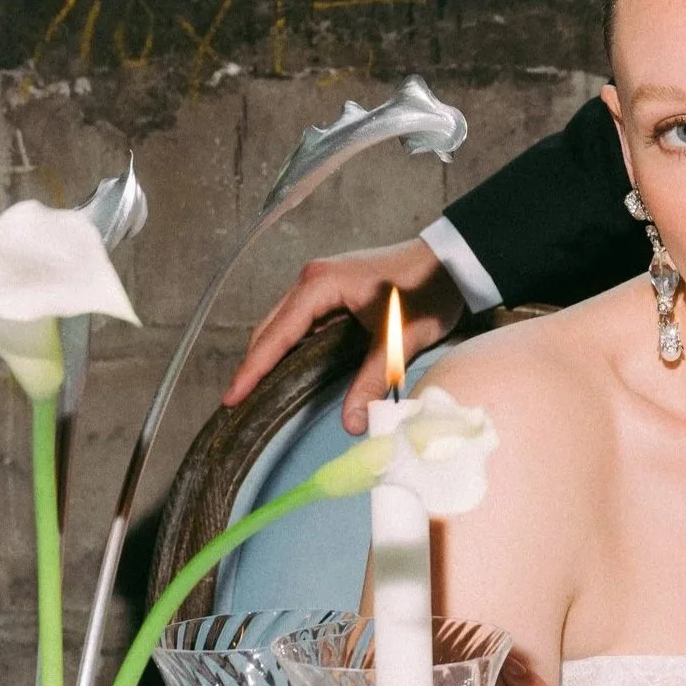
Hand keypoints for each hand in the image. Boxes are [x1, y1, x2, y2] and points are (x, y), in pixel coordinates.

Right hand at [223, 238, 464, 432]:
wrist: (453, 263)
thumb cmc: (427, 292)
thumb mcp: (400, 340)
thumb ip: (372, 380)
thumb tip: (351, 422)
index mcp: (321, 285)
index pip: (276, 334)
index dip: (253, 369)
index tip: (232, 396)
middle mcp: (312, 280)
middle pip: (271, 327)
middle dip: (253, 364)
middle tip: (235, 401)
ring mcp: (321, 283)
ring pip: (283, 324)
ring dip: (268, 354)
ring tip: (253, 389)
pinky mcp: (333, 290)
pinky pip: (300, 322)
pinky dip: (288, 345)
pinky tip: (285, 369)